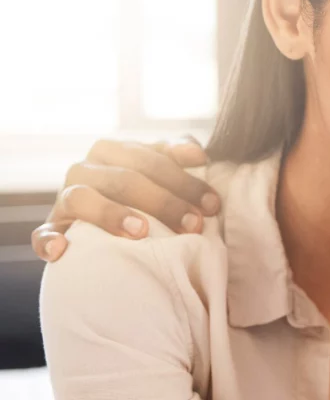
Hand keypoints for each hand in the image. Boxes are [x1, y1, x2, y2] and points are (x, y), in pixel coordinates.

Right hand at [31, 136, 221, 261]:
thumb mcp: (159, 169)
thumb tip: (197, 153)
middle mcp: (85, 168)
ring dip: (111, 213)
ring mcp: (64, 198)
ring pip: (82, 198)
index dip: (184, 181)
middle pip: (124, 180)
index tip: (213, 204)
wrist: (102, 225)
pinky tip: (63, 251)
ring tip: (141, 231)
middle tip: (194, 224)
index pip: (151, 160)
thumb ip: (177, 153)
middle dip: (163, 202)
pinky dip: (49, 240)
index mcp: (113, 150)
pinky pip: (43, 233)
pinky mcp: (51, 227)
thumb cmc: (142, 192)